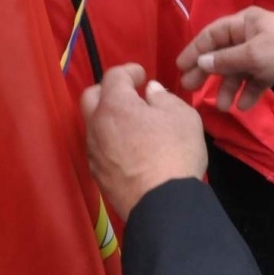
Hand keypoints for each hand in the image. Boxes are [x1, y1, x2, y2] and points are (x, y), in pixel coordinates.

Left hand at [83, 64, 206, 223]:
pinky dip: (110, 140)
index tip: (142, 74)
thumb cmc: (175, 152)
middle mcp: (97, 125)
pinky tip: (128, 148)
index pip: (114, 76)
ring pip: (93, 124)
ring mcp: (94, 152)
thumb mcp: (183, 116)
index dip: (128, 70)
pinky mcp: (97, 175)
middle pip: (91, 97)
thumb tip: (150, 92)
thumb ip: (164, 98)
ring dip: (108, 117)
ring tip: (131, 123)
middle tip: (129, 94)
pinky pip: (99, 148)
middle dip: (108, 90)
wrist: (162, 204)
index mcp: (115, 104)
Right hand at [177, 7, 273, 110]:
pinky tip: (244, 106)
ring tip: (222, 107)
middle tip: (190, 88)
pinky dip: (248, 92)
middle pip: (222, 52)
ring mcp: (262, 51)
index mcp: (245, 22)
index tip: (180, 67)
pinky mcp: (273, 67)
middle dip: (207, 71)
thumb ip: (224, 60)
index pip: (212, 34)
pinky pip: (253, 79)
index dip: (194, 50)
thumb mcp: (252, 56)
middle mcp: (251, 34)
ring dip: (228, 87)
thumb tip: (201, 62)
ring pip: (237, 69)